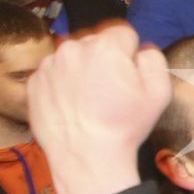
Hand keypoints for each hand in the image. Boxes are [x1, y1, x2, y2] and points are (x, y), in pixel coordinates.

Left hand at [29, 23, 172, 193]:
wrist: (86, 159)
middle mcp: (73, 48)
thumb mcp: (159, 93)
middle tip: (108, 92)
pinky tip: (72, 106)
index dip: (129, 56)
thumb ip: (153, 59)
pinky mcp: (34, 83)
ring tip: (88, 101)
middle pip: (95, 43)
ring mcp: (50, 65)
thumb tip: (140, 50)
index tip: (127, 77)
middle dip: (103, 61)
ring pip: (72, 58)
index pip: (123, 34)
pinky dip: (61, 85)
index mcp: (105, 46)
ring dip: (80, 71)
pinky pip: (52, 74)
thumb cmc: (124, 127)